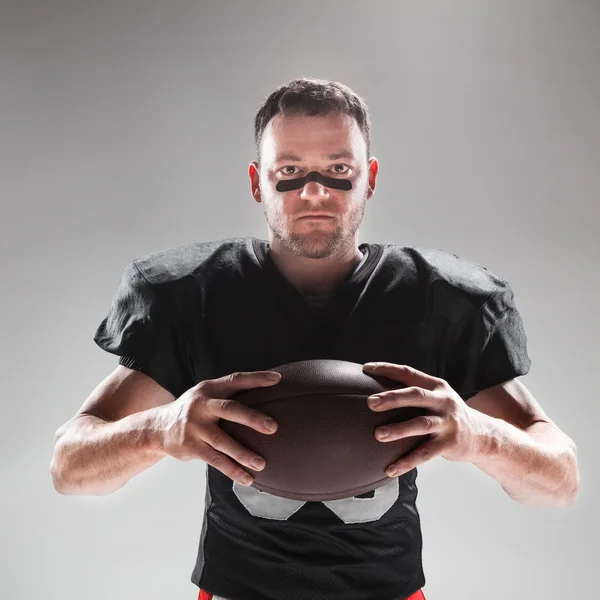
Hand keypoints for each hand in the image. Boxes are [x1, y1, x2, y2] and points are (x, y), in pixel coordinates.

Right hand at [156, 371, 280, 486]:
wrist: (156, 428)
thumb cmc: (193, 411)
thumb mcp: (206, 395)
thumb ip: (229, 396)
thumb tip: (266, 398)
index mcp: (209, 389)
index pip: (235, 380)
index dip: (256, 379)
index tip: (277, 380)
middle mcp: (202, 405)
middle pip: (229, 410)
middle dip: (252, 418)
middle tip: (273, 427)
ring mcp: (195, 427)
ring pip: (222, 441)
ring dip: (243, 453)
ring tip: (261, 463)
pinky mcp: (191, 447)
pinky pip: (215, 460)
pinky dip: (232, 470)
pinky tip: (246, 478)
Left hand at [362, 362, 484, 476]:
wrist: (483, 436)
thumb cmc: (448, 415)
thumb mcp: (437, 397)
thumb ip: (414, 392)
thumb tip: (377, 391)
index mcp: (436, 386)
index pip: (409, 372)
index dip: (387, 369)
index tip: (366, 369)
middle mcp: (443, 401)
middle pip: (415, 395)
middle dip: (392, 398)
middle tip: (370, 403)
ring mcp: (447, 422)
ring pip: (420, 424)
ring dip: (398, 430)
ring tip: (378, 435)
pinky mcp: (449, 443)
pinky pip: (425, 453)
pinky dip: (407, 461)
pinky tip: (391, 469)